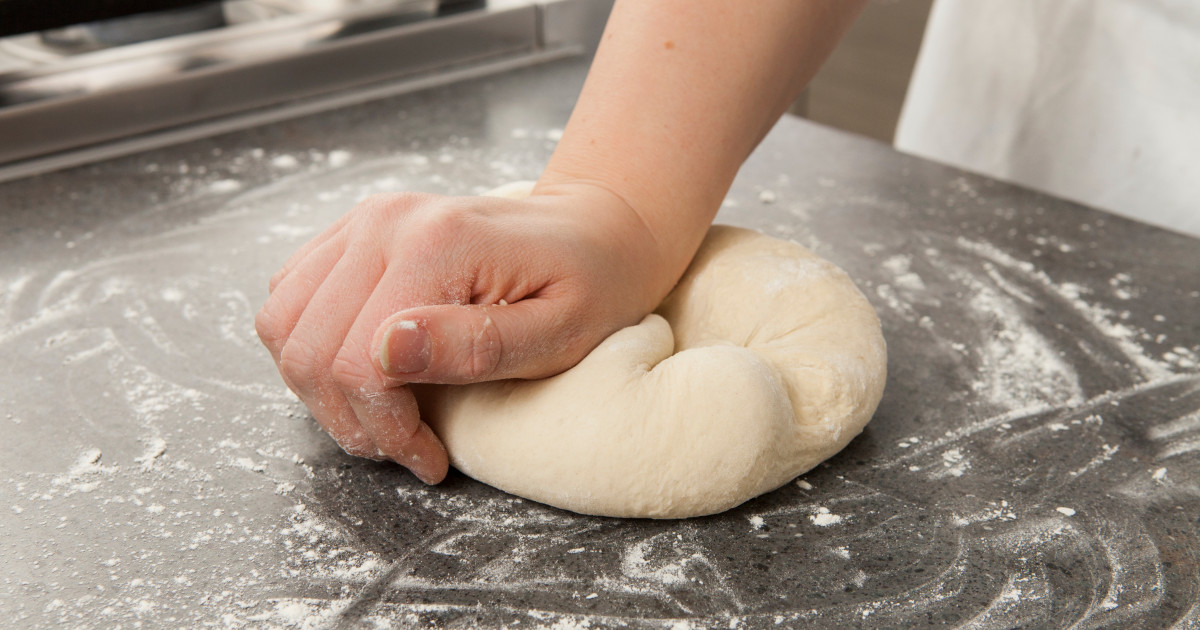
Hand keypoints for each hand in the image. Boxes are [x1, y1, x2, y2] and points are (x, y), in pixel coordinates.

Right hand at [255, 182, 678, 482]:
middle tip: (406, 447)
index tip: (428, 458)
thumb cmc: (589, 286)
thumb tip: (384, 352)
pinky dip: (311, 349)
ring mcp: (363, 221)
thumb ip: (476, 345)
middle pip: (309, 351)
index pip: (359, 364)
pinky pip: (289, 299)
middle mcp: (384, 222)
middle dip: (351, 421)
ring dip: (321, 389)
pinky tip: (367, 371)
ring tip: (385, 414)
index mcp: (436, 244)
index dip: (386, 429)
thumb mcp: (560, 332)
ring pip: (282, 326)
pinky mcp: (353, 233)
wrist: (592, 230)